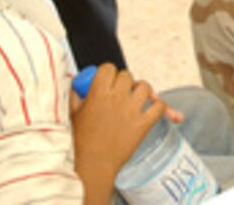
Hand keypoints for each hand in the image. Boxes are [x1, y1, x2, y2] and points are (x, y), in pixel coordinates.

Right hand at [71, 65, 164, 200]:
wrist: (93, 165)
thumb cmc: (80, 141)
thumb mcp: (73, 113)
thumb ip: (76, 94)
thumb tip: (80, 83)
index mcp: (98, 93)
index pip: (109, 68)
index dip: (108, 73)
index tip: (107, 81)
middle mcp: (116, 98)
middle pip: (127, 75)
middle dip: (124, 82)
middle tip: (120, 93)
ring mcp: (132, 110)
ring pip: (145, 87)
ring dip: (141, 91)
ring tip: (135, 100)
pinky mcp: (144, 124)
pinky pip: (160, 106)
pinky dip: (159, 106)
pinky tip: (153, 108)